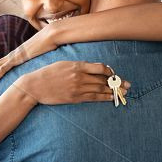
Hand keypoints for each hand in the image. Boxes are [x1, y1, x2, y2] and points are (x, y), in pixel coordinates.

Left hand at [0, 25, 57, 90]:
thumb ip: (39, 63)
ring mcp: (13, 56)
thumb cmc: (50, 45)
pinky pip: (2, 69)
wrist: (51, 36)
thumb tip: (44, 72)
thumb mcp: (42, 57)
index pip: (0, 65)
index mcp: (16, 55)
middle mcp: (12, 55)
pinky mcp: (16, 58)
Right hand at [10, 61, 130, 105]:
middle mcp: (79, 76)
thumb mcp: (62, 64)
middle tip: (127, 84)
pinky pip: (93, 98)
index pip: (100, 67)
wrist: (34, 86)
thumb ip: (77, 65)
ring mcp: (77, 88)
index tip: (113, 73)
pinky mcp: (74, 98)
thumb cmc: (46, 73)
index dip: (110, 71)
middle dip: (117, 82)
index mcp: (76, 65)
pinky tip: (112, 98)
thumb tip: (91, 68)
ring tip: (123, 92)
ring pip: (101, 89)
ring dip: (114, 91)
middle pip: (103, 79)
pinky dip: (104, 98)